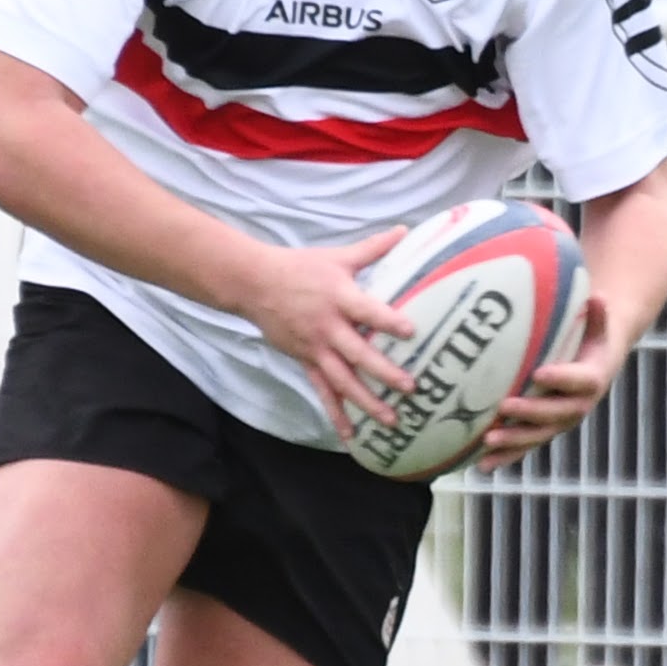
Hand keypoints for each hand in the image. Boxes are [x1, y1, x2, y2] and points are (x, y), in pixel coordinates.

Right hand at [240, 231, 419, 438]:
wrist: (254, 283)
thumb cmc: (301, 267)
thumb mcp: (338, 256)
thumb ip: (374, 248)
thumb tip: (407, 230)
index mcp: (339, 297)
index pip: (368, 311)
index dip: (388, 321)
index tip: (411, 331)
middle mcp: (328, 327)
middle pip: (358, 354)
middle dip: (384, 373)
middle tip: (410, 387)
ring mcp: (315, 348)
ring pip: (342, 380)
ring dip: (366, 402)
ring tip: (391, 420)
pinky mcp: (305, 361)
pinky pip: (322, 391)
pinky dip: (336, 414)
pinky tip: (350, 435)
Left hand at [477, 299, 611, 465]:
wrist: (600, 363)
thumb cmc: (593, 338)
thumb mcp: (599, 324)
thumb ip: (597, 313)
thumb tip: (597, 296)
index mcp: (592, 380)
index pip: (579, 381)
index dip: (561, 378)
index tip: (540, 373)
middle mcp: (578, 407)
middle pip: (555, 415)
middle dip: (530, 414)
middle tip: (504, 407)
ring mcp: (560, 423)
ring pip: (538, 436)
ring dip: (514, 442)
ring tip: (487, 442)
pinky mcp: (545, 431)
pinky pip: (525, 447)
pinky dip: (505, 457)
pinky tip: (480, 466)